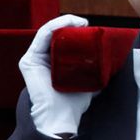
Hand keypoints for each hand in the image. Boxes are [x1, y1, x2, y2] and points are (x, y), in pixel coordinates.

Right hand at [20, 13, 96, 137]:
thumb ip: (93, 68)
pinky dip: (55, 27)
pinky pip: (42, 37)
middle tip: (86, 25)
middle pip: (55, 35)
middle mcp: (41, 59)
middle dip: (70, 25)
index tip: (90, 28)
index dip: (74, 30)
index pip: (61, 39)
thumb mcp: (86, 79)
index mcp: (52, 62)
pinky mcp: (29, 61)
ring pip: (48, 32)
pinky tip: (67, 24)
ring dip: (64, 23)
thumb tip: (110, 58)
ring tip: (79, 23)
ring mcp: (33, 59)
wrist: (62, 116)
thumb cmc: (74, 101)